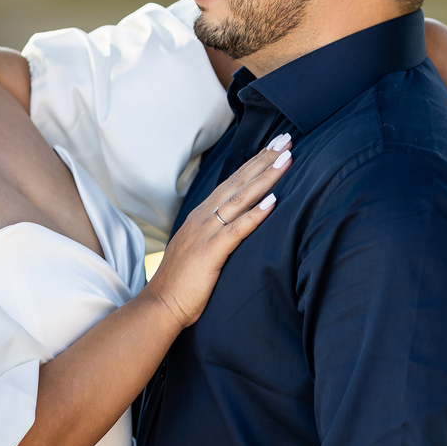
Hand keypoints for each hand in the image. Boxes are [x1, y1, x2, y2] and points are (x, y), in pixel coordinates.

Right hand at [147, 141, 290, 328]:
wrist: (159, 305)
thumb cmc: (181, 283)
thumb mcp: (199, 250)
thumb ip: (215, 234)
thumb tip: (233, 227)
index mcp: (201, 216)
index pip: (231, 183)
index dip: (253, 163)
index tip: (274, 147)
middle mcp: (203, 218)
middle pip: (238, 182)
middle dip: (264, 159)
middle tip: (286, 139)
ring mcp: (205, 233)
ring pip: (240, 199)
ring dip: (265, 178)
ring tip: (286, 160)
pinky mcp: (210, 252)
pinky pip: (236, 229)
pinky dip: (255, 214)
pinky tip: (273, 202)